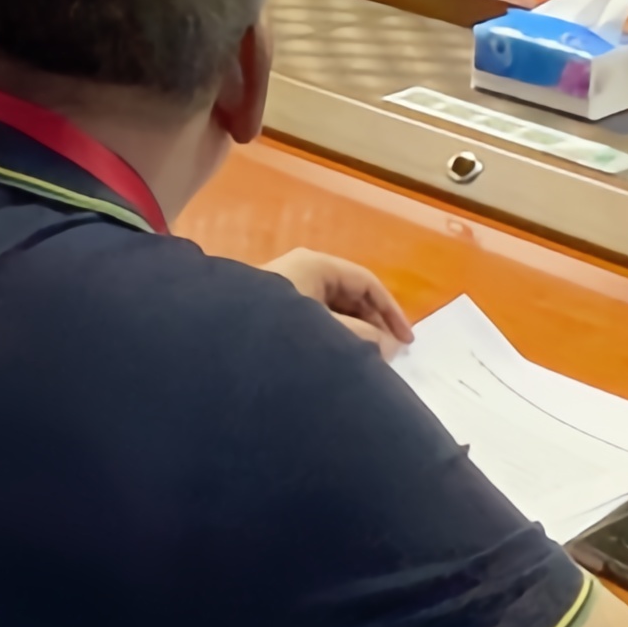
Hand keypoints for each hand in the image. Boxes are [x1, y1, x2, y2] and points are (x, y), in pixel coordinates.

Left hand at [269, 249, 411, 352]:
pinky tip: (340, 359)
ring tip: (367, 361)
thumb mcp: (327, 331)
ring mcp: (287, 289)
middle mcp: (302, 271)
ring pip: (332, 309)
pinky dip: (332, 336)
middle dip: (372, 324)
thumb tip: (389, 347)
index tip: (407, 342)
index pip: (366, 282)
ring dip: (353, 333)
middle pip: (350, 294)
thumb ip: (363, 338)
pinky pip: (314, 319)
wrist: (220, 343)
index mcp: (316, 265)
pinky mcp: (274, 311)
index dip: (391, 311)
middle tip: (389, 355)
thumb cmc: (278, 329)